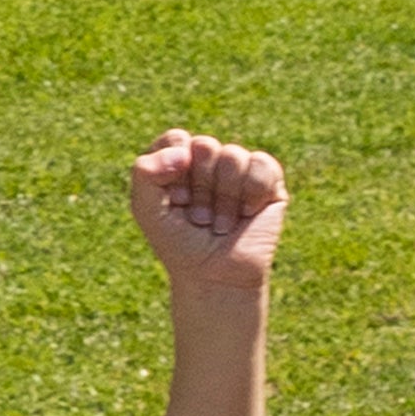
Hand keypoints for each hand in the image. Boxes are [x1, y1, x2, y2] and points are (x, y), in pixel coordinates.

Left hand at [131, 127, 283, 296]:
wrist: (214, 277)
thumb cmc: (179, 246)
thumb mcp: (147, 211)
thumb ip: (145, 173)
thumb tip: (184, 149)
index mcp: (179, 166)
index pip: (175, 138)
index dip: (172, 168)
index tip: (173, 200)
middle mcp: (210, 164)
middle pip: (204, 145)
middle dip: (198, 186)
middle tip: (198, 217)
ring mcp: (240, 170)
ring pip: (232, 155)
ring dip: (222, 197)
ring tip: (220, 223)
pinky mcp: (269, 179)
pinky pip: (260, 164)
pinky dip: (250, 194)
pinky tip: (246, 215)